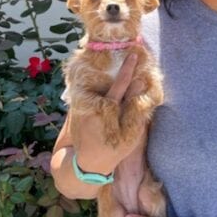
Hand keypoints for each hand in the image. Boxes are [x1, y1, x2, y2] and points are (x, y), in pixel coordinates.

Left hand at [73, 51, 147, 173]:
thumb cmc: (113, 149)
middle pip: (106, 81)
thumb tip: (139, 83)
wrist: (88, 163)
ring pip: (96, 86)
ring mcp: (81, 105)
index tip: (134, 54)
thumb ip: (134, 106)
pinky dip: (96, 84)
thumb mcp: (130, 132)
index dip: (128, 69)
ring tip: (115, 62)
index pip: (120, 84)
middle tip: (127, 53)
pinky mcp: (76, 107)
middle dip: (115, 68)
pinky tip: (103, 78)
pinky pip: (88, 91)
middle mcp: (91, 104)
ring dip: (104, 75)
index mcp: (106, 110)